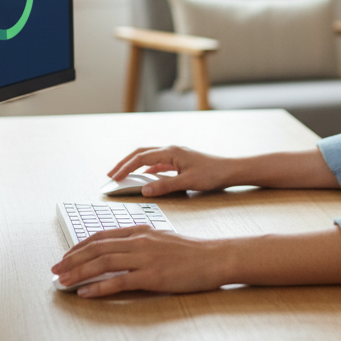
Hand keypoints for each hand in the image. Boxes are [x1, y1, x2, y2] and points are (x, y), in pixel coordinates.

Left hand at [51, 226, 228, 296]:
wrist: (214, 258)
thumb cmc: (190, 252)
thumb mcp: (162, 239)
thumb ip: (140, 241)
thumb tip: (119, 249)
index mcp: (140, 231)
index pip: (102, 236)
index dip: (80, 246)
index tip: (66, 256)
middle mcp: (139, 241)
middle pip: (97, 248)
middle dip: (72, 259)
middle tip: (55, 270)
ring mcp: (145, 258)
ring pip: (103, 262)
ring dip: (79, 272)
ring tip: (62, 281)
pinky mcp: (152, 276)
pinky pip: (118, 281)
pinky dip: (98, 287)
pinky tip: (85, 293)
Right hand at [107, 146, 234, 194]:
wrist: (230, 170)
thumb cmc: (212, 174)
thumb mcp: (187, 182)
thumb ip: (164, 186)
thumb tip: (144, 190)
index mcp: (170, 152)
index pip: (141, 158)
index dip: (125, 168)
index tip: (113, 179)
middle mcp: (171, 149)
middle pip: (141, 153)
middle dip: (124, 163)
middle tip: (110, 175)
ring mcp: (175, 154)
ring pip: (148, 156)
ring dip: (134, 165)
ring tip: (122, 175)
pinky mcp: (179, 160)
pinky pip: (157, 162)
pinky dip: (146, 168)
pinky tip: (144, 177)